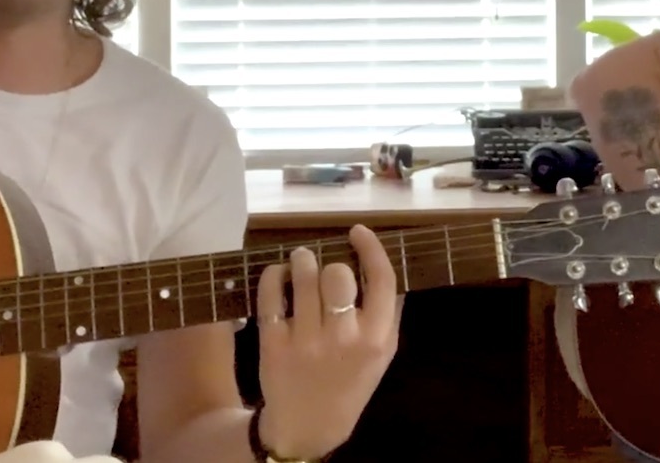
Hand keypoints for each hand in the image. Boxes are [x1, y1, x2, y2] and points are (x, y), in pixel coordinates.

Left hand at [255, 224, 400, 459]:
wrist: (309, 426)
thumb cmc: (350, 382)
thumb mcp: (383, 354)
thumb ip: (388, 312)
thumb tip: (382, 261)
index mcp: (376, 339)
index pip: (382, 279)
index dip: (371, 248)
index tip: (358, 232)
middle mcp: (343, 338)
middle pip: (339, 273)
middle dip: (332, 262)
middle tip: (325, 265)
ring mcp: (306, 341)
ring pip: (303, 277)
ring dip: (302, 260)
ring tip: (301, 261)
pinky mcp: (273, 344)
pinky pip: (271, 294)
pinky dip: (274, 276)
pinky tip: (279, 276)